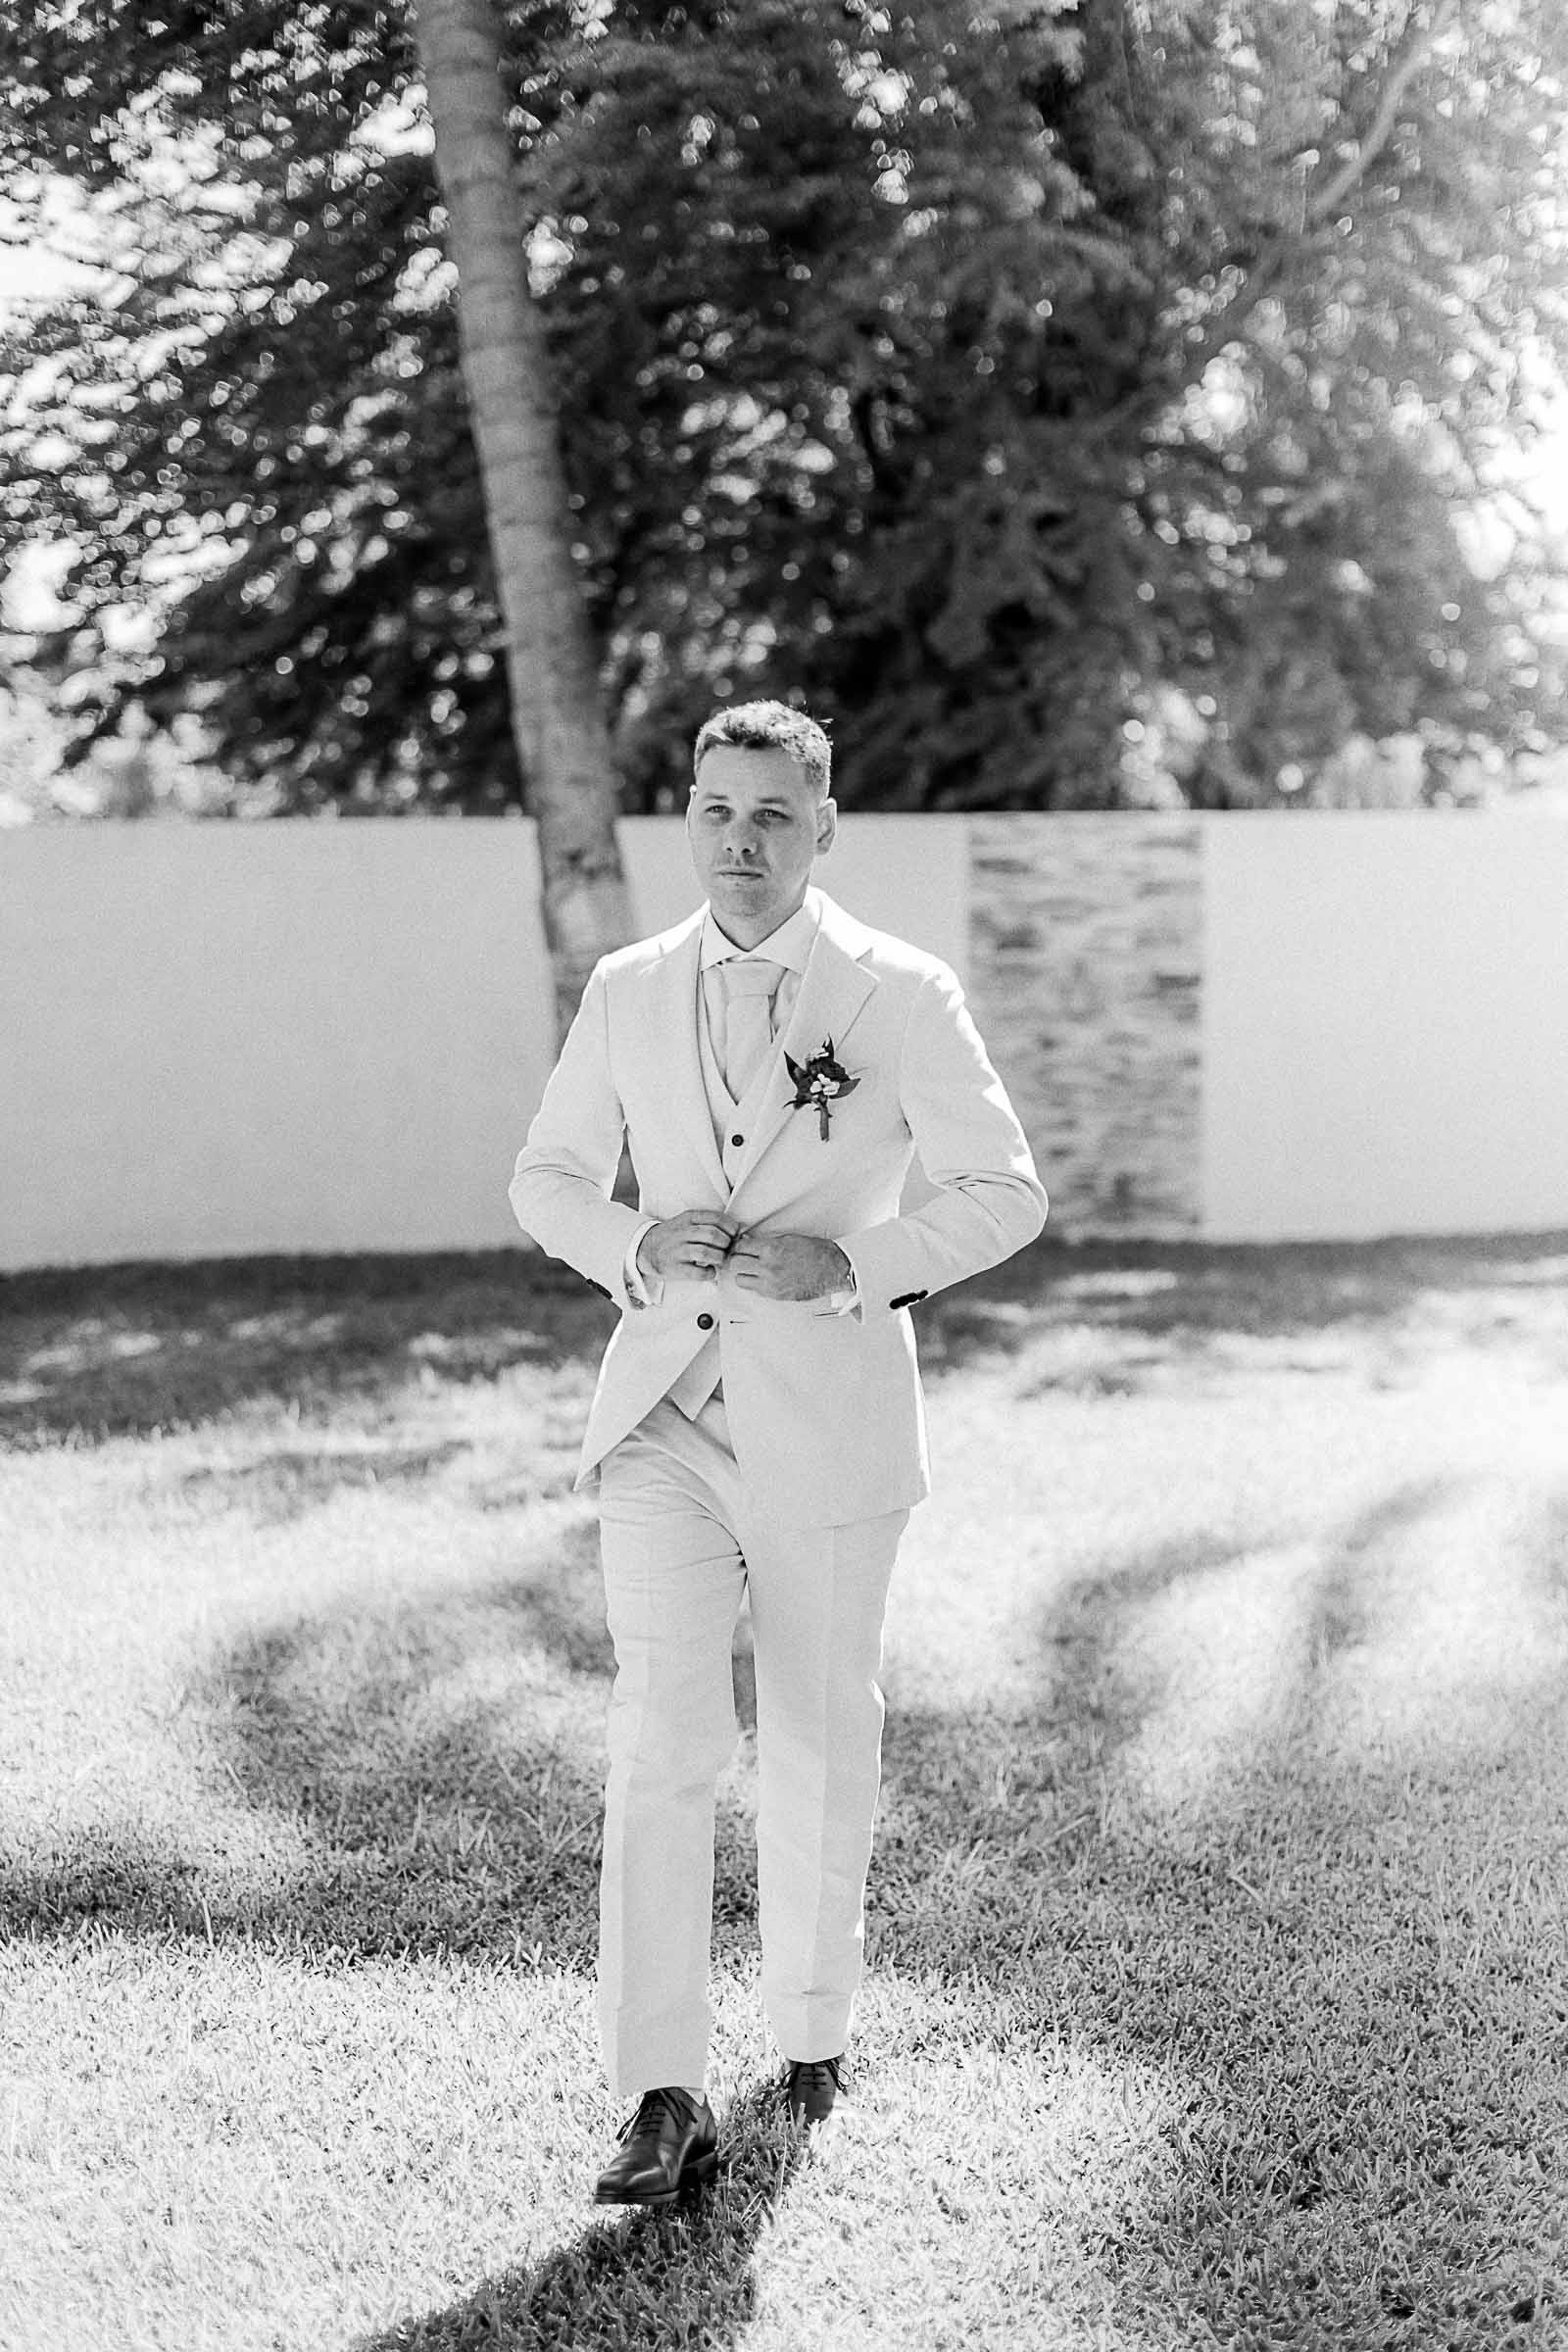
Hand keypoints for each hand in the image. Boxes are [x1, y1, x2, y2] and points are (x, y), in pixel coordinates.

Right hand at [638, 1211, 738, 1284]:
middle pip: (713, 1235)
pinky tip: (711, 1272)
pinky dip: (709, 1273)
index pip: (716, 1218)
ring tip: (719, 1260)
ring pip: (706, 1252)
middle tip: (728, 1249)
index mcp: (688, 1218)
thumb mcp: (687, 1222)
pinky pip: (697, 1272)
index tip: (734, 1234)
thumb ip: (708, 1223)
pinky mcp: (675, 1267)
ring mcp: (678, 1250)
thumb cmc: (673, 1236)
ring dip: (719, 1257)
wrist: (646, 1248)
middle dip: (726, 1243)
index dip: (730, 1227)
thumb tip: (736, 1232)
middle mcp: (683, 1232)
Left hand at [729, 1231, 851, 1302]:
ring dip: (743, 1274)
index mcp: (772, 1249)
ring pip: (740, 1280)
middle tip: (742, 1257)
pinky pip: (754, 1290)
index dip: (738, 1245)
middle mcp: (768, 1266)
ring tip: (750, 1270)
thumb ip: (768, 1242)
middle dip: (737, 1259)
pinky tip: (762, 1278)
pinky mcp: (776, 1295)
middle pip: (735, 1263)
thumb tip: (752, 1244)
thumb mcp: (789, 1239)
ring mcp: (771, 1283)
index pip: (740, 1246)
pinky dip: (755, 1284)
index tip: (740, 1245)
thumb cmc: (817, 1253)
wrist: (833, 1269)